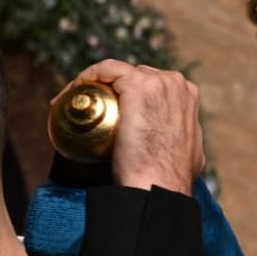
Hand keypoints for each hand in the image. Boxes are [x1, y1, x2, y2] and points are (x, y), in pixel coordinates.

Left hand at [54, 59, 203, 192]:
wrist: (159, 184)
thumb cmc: (168, 178)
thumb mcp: (187, 152)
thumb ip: (177, 138)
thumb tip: (167, 143)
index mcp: (187, 96)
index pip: (150, 86)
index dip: (122, 97)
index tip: (104, 114)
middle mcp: (175, 83)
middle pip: (132, 77)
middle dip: (108, 91)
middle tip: (86, 112)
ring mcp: (157, 81)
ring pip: (116, 73)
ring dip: (92, 84)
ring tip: (70, 105)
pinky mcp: (137, 83)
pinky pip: (104, 70)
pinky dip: (86, 77)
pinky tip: (70, 94)